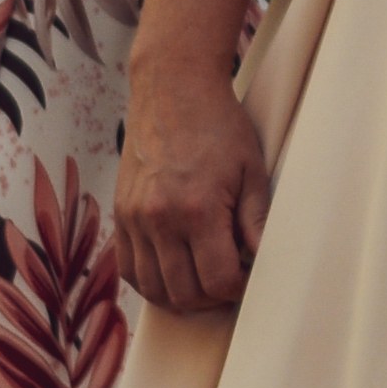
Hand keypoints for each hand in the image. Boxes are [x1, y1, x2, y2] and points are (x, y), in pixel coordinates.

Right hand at [116, 50, 269, 318]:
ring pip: (153, 288)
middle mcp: (160, 219)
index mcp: (198, 209)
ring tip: (202, 281)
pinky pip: (127, 269)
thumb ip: (256, 220)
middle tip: (229, 281)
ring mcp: (134, 218)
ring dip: (180, 296)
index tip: (248, 276)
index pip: (218, 281)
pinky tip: (172, 273)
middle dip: (212, 298)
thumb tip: (266, 260)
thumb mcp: (251, 169)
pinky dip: (150, 282)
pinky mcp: (120, 214)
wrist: (172, 89)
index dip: (239, 289)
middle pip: (184, 293)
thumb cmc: (217, 125)